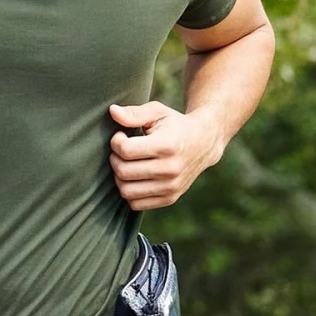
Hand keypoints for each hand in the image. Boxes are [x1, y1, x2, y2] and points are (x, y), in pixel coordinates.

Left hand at [109, 101, 223, 210]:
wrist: (203, 144)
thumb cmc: (175, 125)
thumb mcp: (157, 112)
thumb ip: (134, 113)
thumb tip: (112, 111)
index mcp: (166, 145)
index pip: (125, 150)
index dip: (116, 141)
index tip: (121, 136)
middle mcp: (170, 169)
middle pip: (123, 171)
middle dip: (115, 159)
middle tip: (121, 151)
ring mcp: (170, 187)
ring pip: (126, 191)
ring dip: (119, 178)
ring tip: (127, 165)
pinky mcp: (169, 199)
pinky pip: (136, 204)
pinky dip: (130, 192)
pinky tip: (135, 178)